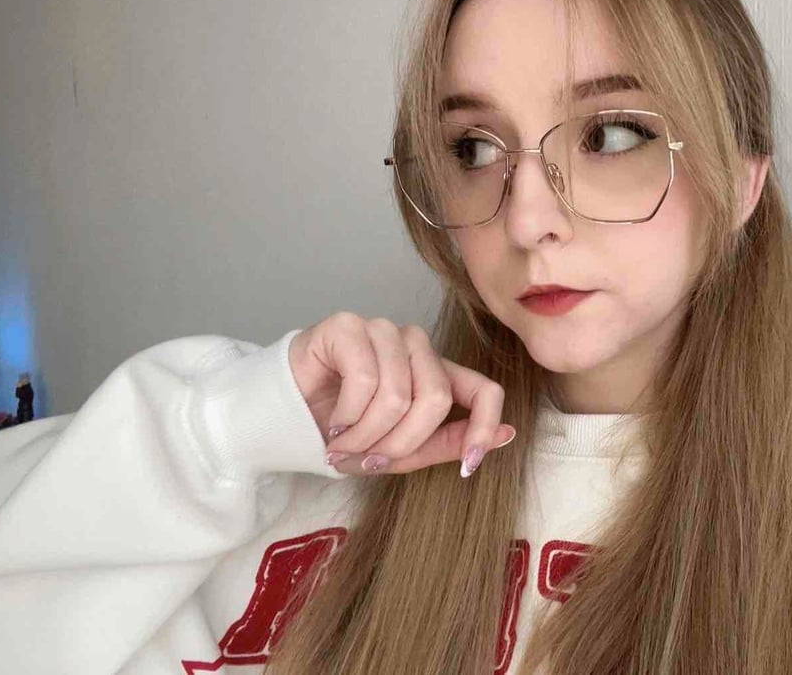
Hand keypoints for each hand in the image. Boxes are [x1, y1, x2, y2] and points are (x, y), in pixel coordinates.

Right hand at [287, 312, 515, 476]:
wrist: (284, 421)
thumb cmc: (343, 434)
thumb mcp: (402, 452)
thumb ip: (450, 442)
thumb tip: (507, 434)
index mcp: (437, 374)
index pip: (485, 390)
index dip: (484, 428)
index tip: (468, 465)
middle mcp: (415, 346)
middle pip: (437, 398)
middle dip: (402, 442)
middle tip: (370, 459)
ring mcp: (382, 331)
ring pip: (399, 393)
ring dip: (367, 434)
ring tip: (345, 442)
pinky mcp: (348, 325)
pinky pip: (364, 378)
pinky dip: (347, 415)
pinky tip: (334, 421)